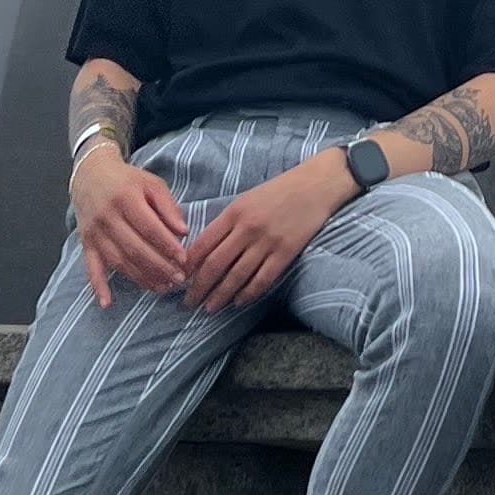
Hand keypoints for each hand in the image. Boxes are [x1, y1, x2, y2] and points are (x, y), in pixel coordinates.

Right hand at [72, 143, 188, 308]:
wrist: (91, 175)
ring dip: (141, 278)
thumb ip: (168, 206)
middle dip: (159, 267)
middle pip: (135, 248)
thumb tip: (183, 231)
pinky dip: (97, 287)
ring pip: (118, 261)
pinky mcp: (86, 243)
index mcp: (126, 198)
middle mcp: (107, 217)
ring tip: (162, 288)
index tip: (184, 259)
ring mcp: (95, 232)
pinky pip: (91, 268)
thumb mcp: (152, 184)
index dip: (167, 246)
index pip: (150, 227)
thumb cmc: (127, 181)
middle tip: (179, 279)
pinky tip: (107, 303)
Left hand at [178, 153, 351, 313]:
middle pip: (215, 265)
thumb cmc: (279, 190)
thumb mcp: (246, 199)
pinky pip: (262, 280)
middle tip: (188, 303)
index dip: (188, 266)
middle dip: (198, 288)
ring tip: (209, 309)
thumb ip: (227, 222)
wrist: (316, 185)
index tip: (179, 279)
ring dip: (220, 296)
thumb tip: (204, 250)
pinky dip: (248, 294)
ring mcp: (267, 242)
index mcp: (234, 212)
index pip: (203, 244)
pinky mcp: (286, 253)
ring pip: (237, 277)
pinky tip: (238, 302)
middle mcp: (247, 228)